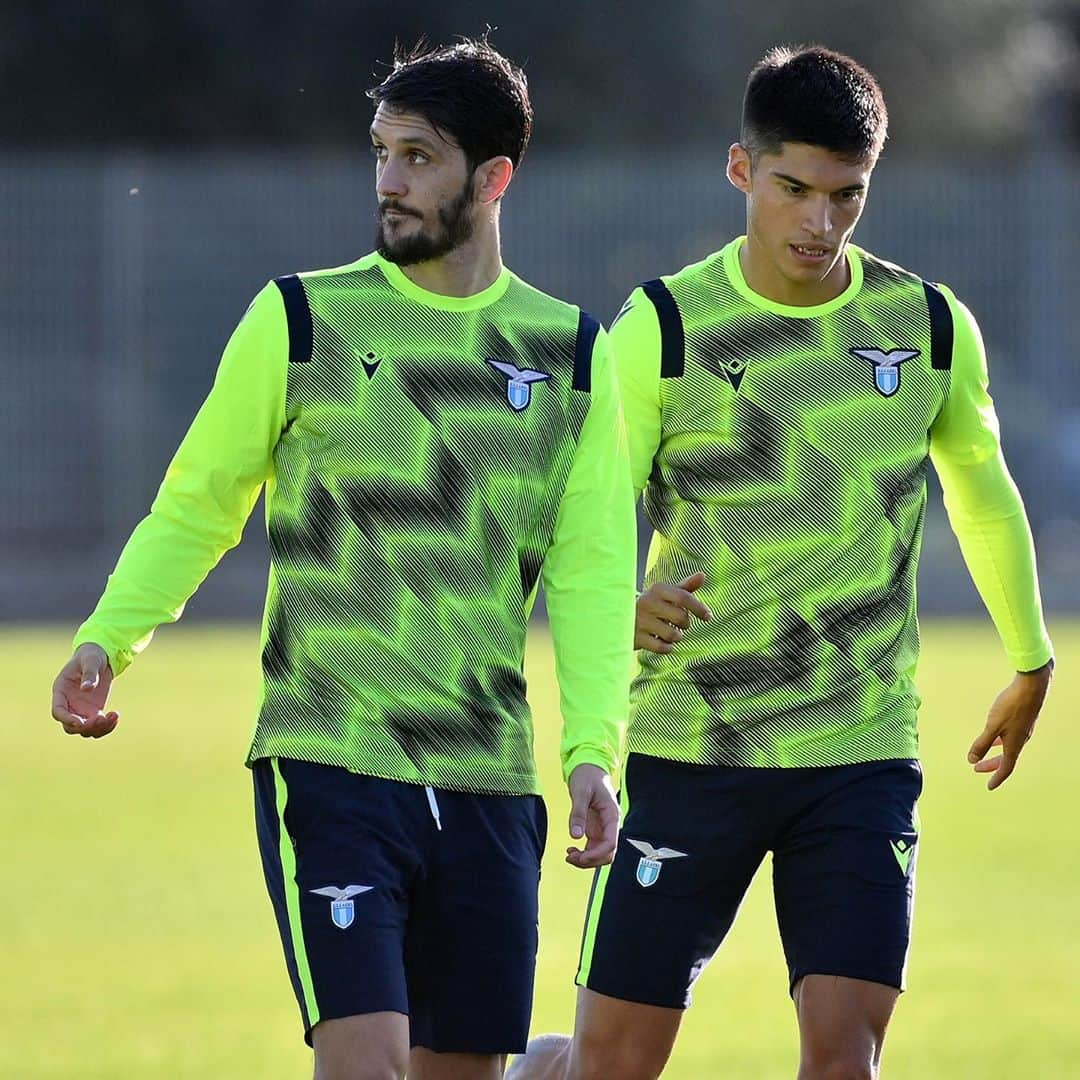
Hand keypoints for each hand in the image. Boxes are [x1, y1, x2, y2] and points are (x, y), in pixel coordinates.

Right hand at [51, 643, 118, 737]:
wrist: (100, 657)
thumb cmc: (91, 656)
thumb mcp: (90, 661)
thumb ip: (89, 674)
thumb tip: (87, 688)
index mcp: (61, 690)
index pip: (58, 711)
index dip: (67, 719)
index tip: (81, 722)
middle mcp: (69, 704)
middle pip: (70, 726)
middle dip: (85, 727)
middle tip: (101, 717)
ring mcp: (81, 709)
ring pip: (84, 730)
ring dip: (98, 729)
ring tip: (113, 716)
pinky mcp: (94, 711)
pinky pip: (97, 726)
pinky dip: (107, 726)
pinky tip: (115, 715)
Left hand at [564, 763, 619, 868]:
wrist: (588, 766)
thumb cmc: (587, 775)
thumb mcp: (580, 792)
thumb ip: (578, 814)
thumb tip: (576, 836)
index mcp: (612, 815)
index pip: (611, 844)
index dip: (597, 855)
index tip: (580, 857)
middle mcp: (610, 824)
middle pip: (607, 853)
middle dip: (591, 860)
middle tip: (571, 858)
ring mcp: (603, 827)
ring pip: (600, 853)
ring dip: (587, 859)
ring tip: (569, 855)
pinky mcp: (595, 827)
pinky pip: (593, 847)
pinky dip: (584, 853)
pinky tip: (571, 851)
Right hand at [635, 571, 711, 653]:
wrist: (621, 616)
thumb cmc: (652, 605)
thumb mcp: (666, 594)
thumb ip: (685, 587)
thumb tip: (703, 575)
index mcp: (657, 589)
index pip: (682, 597)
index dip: (698, 607)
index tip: (708, 617)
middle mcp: (647, 602)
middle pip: (680, 617)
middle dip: (685, 624)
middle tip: (678, 623)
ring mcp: (640, 620)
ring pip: (673, 635)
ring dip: (676, 637)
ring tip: (668, 632)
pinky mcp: (636, 637)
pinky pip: (662, 647)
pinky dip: (667, 648)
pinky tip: (662, 642)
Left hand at [967, 663, 1052, 789]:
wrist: (1031, 687)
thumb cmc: (1012, 706)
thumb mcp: (992, 725)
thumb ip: (982, 743)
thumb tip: (972, 759)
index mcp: (1015, 745)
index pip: (1006, 767)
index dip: (996, 777)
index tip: (989, 786)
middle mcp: (1021, 740)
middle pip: (1006, 759)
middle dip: (991, 765)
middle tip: (977, 769)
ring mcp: (1023, 730)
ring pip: (1008, 748)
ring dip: (995, 753)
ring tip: (982, 755)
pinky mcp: (1022, 720)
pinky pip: (1010, 737)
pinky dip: (999, 741)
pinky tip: (994, 735)